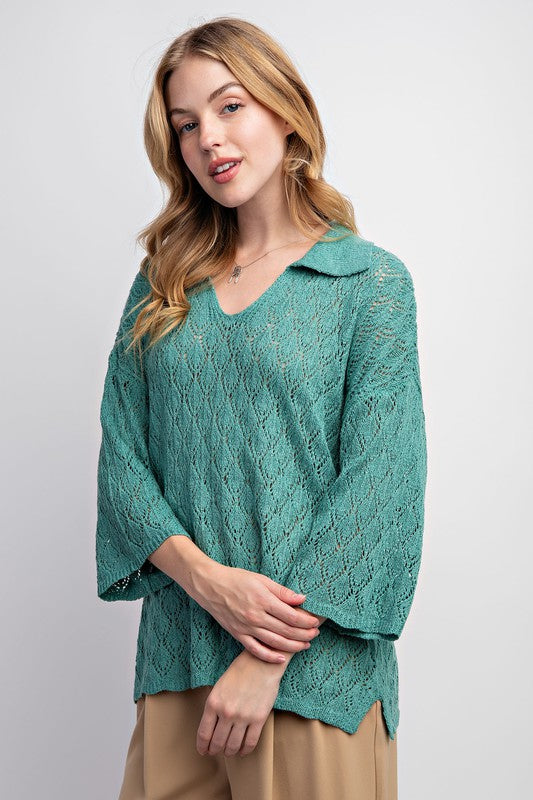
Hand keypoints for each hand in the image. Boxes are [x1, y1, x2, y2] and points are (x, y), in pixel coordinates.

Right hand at [193, 562, 320, 662]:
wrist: (210, 586)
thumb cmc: (236, 579)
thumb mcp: (261, 579)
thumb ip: (282, 591)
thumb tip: (302, 599)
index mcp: (263, 600)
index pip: (291, 615)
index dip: (306, 620)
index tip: (315, 622)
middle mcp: (255, 616)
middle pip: (286, 630)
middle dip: (304, 634)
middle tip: (315, 634)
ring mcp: (246, 627)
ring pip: (274, 642)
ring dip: (293, 646)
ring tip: (306, 645)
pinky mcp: (238, 635)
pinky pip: (256, 650)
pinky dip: (270, 656)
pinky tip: (281, 658)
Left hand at [196, 650, 283, 756]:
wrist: (261, 663)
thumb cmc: (239, 672)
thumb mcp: (219, 687)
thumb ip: (214, 707)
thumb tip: (211, 727)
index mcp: (213, 703)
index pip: (204, 734)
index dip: (202, 746)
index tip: (203, 751)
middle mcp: (227, 713)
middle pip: (217, 743)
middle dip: (215, 750)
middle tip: (215, 752)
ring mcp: (243, 717)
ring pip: (233, 746)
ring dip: (229, 752)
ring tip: (229, 752)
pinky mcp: (259, 719)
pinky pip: (250, 743)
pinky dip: (245, 750)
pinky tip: (243, 751)